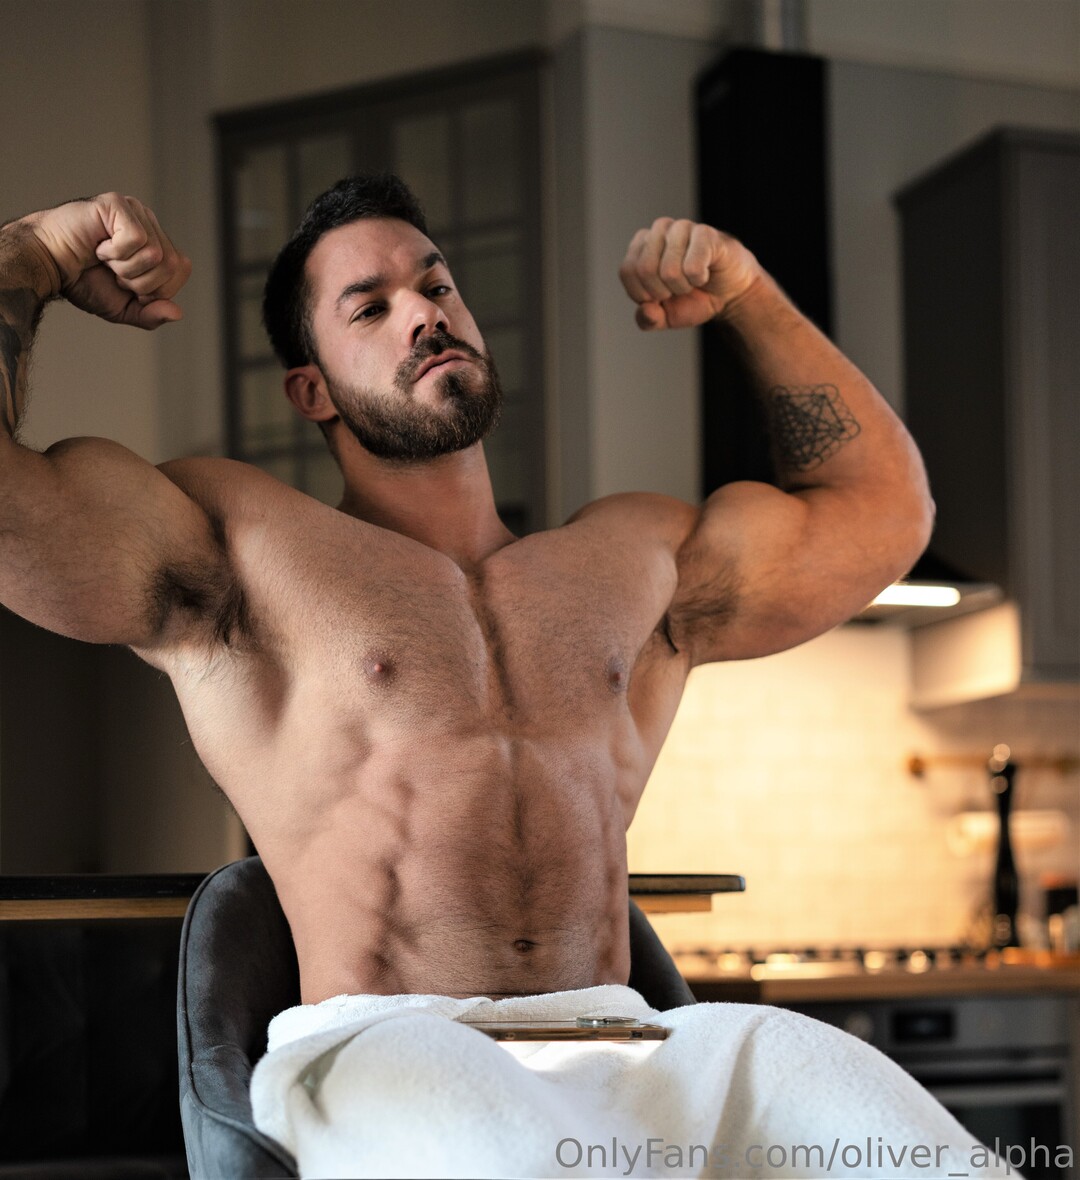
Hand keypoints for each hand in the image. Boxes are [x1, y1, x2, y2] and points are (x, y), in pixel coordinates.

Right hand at [23, 193, 190, 329]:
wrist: (46, 265)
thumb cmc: (82, 281)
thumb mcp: (123, 309)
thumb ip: (151, 315)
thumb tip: (177, 312)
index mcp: (156, 243)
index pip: (181, 269)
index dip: (156, 288)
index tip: (125, 283)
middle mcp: (149, 223)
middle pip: (173, 264)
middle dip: (141, 281)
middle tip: (112, 271)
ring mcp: (135, 210)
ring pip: (156, 254)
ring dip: (125, 267)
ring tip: (104, 258)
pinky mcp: (118, 203)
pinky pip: (137, 239)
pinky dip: (115, 252)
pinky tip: (98, 245)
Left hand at [618, 218, 761, 330]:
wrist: (730, 293)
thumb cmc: (694, 299)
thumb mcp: (665, 317)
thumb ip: (648, 319)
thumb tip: (646, 311)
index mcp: (641, 245)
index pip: (628, 271)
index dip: (644, 294)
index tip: (661, 296)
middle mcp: (659, 230)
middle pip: (645, 269)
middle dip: (663, 292)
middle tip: (679, 290)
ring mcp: (681, 228)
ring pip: (668, 270)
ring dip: (682, 287)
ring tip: (692, 281)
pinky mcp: (705, 233)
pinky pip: (692, 268)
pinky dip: (699, 280)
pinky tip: (705, 273)